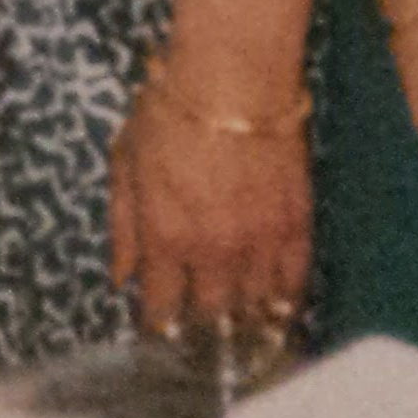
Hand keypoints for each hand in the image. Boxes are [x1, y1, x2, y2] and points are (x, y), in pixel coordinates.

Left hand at [109, 75, 310, 342]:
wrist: (232, 78)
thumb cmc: (168, 112)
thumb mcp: (126, 164)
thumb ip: (124, 227)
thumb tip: (121, 278)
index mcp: (166, 238)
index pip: (162, 307)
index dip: (158, 325)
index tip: (157, 332)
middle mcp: (214, 251)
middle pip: (211, 315)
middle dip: (201, 331)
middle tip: (197, 339)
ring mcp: (260, 242)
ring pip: (254, 306)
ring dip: (243, 320)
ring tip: (238, 332)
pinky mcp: (296, 225)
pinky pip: (295, 280)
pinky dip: (284, 299)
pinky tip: (277, 307)